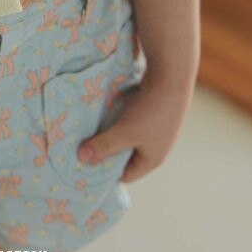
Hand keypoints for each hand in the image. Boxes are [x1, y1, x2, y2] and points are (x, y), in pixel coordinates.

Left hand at [77, 72, 193, 182]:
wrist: (170, 77)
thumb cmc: (150, 111)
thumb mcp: (124, 131)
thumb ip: (103, 145)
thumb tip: (81, 158)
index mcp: (152, 159)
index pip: (124, 174)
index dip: (105, 171)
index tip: (83, 162)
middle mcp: (154, 147)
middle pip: (123, 155)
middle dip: (104, 150)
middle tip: (81, 145)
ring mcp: (153, 130)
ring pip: (124, 137)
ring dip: (108, 133)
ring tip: (88, 129)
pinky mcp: (149, 113)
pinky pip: (127, 123)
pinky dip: (115, 120)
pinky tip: (101, 114)